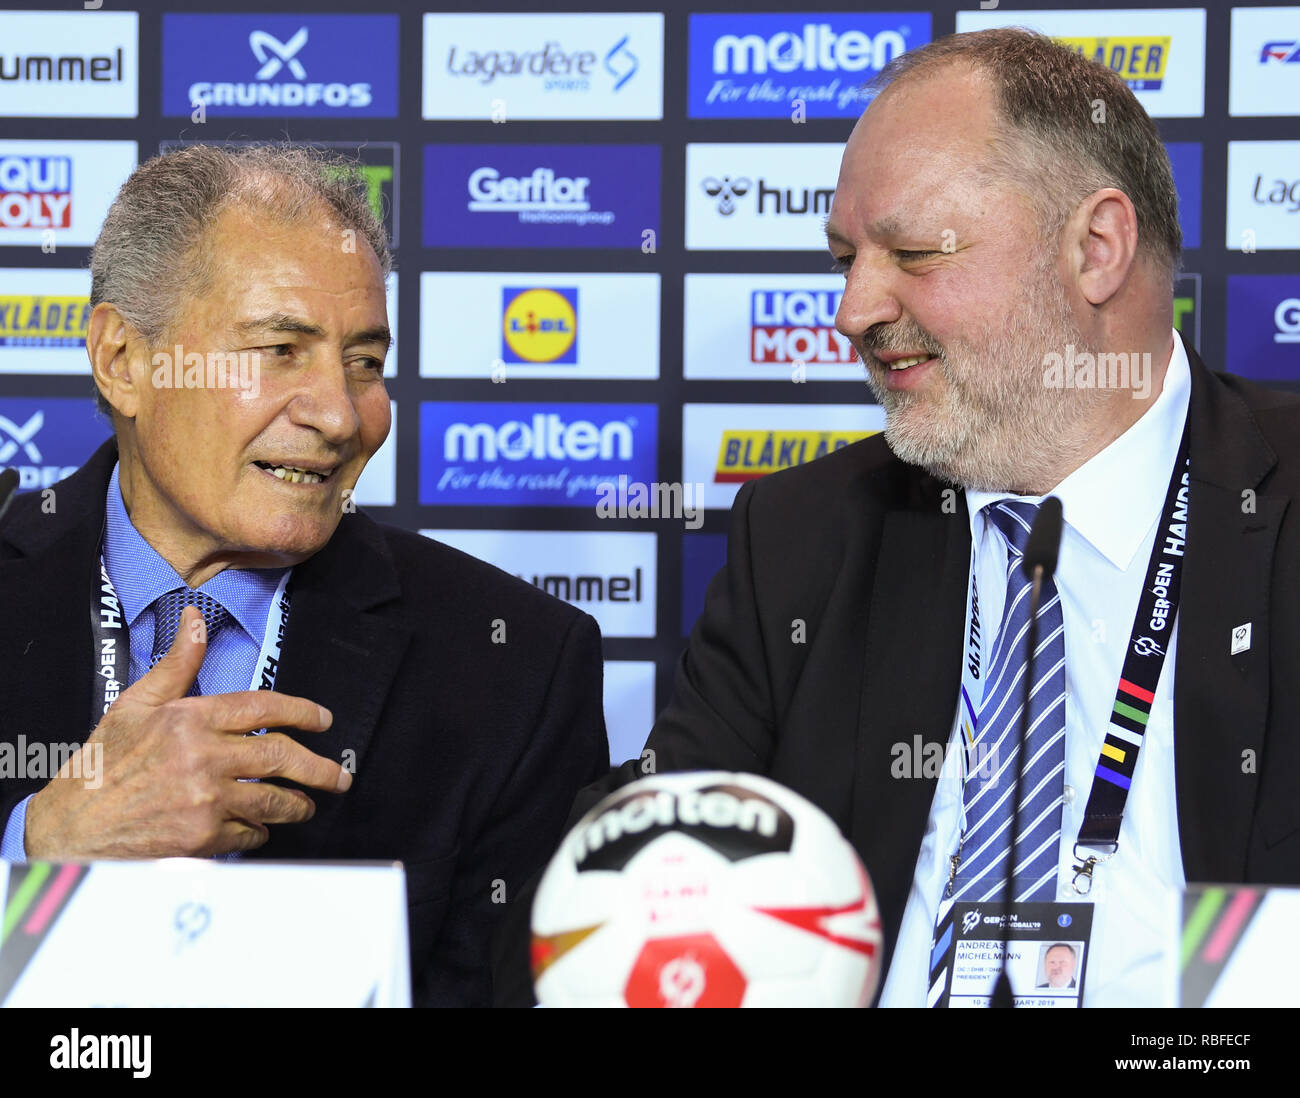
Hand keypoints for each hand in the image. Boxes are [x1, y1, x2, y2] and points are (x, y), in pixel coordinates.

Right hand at [25, 605, 349, 859]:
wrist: (71, 826)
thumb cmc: (104, 762)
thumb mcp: (136, 704)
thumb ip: (177, 663)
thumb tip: (195, 617)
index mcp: (191, 719)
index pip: (265, 708)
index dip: (303, 712)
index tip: (324, 721)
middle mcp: (204, 758)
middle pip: (282, 758)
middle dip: (319, 768)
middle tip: (339, 776)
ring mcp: (205, 801)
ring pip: (274, 801)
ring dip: (298, 804)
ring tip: (308, 804)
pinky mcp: (202, 839)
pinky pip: (250, 834)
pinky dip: (260, 831)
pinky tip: (261, 828)